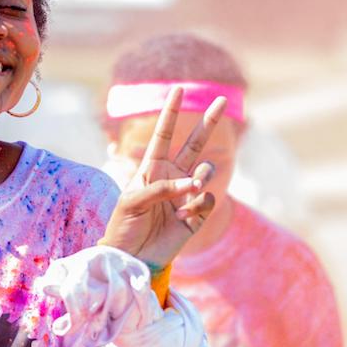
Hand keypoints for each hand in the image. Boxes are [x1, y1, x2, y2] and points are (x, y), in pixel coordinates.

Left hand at [100, 86, 224, 268]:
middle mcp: (172, 177)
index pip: (164, 135)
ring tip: (192, 188)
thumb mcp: (132, 202)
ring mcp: (186, 195)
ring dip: (201, 176)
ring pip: (205, 172)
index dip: (171, 113)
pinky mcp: (196, 214)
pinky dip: (198, 205)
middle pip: (195, 144)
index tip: (177, 89)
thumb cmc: (124, 226)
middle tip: (222, 100)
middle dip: (208, 122)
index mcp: (153, 169)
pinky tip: (183, 216)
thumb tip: (191, 183)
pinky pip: (207, 199)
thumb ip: (159, 187)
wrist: (131, 257)